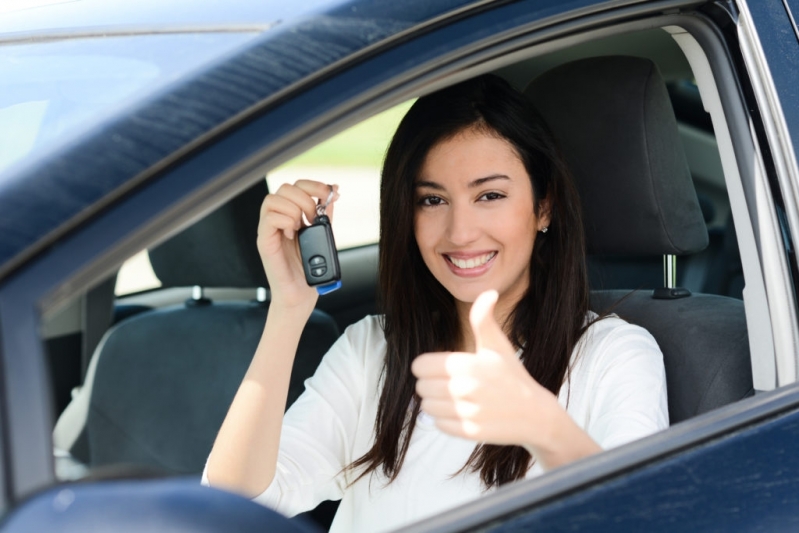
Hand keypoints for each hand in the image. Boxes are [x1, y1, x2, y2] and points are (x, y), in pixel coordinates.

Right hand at [257, 180, 337, 309]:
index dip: (313, 185)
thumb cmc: (309, 269)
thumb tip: (334, 191)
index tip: (329, 194)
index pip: (296, 186)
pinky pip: (269, 219)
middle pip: (284, 188)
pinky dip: (285, 222)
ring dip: (293, 210)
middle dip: (305, 199)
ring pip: (273, 199)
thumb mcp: (321, 235)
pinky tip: (293, 235)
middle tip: (314, 218)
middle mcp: (277, 219)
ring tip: (301, 228)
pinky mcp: (264, 242)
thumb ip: (324, 214)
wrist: (301, 296)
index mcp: (290, 215)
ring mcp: (269, 230)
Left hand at [411, 290, 559, 447]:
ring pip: (426, 407)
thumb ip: (483, 319)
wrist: (535, 414)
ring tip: (458, 399)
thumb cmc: (513, 376)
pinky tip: (464, 413)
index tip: (442, 369)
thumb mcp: (498, 345)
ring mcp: (466, 411)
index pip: (419, 366)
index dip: (427, 367)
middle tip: (452, 385)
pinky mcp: (468, 431)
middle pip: (420, 387)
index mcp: (466, 363)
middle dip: (431, 386)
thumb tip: (488, 292)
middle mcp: (464, 388)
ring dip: (437, 403)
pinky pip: (438, 424)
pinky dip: (446, 421)